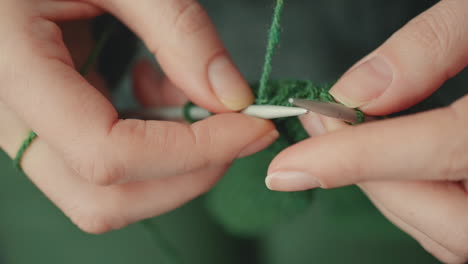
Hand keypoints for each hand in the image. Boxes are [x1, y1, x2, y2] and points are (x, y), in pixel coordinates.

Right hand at [0, 0, 276, 232]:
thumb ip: (179, 30)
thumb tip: (233, 96)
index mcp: (13, 70)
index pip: (107, 154)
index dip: (192, 152)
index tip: (252, 128)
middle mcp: (10, 119)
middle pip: (106, 199)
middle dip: (188, 175)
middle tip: (237, 131)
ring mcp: (28, 131)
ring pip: (107, 196)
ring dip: (173, 163)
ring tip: (186, 95)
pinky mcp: (49, 129)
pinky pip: (106, 166)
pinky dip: (153, 146)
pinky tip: (155, 92)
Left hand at [266, 0, 467, 261]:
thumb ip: (433, 43)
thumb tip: (358, 91)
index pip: (440, 149)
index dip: (357, 158)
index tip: (292, 164)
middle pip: (444, 216)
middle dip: (369, 179)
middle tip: (323, 131)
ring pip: (449, 232)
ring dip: (387, 192)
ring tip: (351, 143)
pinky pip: (457, 226)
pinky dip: (413, 201)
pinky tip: (393, 163)